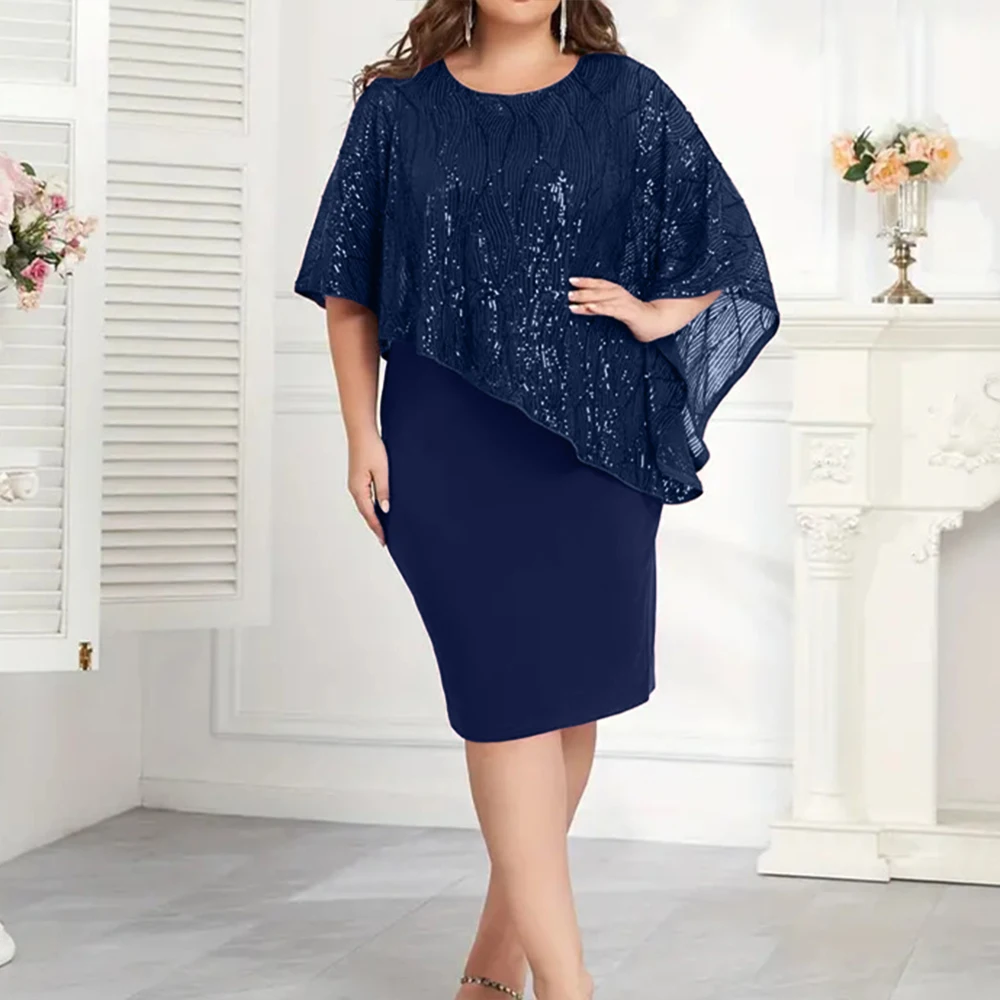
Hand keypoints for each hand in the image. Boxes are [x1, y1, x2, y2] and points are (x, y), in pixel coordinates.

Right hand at [347, 429, 389, 545]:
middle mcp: (354, 488)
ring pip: (364, 505)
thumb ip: (383, 490)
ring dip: (372, 517)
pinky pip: (364, 497)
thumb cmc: (371, 448)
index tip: (384, 540)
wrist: (361, 432)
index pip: (369, 514)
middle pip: (365, 512)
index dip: (378, 528)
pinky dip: (370, 507)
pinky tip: (377, 508)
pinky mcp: (357, 478)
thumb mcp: (382, 471)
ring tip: (381, 528)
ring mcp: (355, 483)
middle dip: (374, 526)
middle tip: (383, 539)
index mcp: (359, 489)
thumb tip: (385, 509)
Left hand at [568, 278, 721, 343]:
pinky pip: (612, 310)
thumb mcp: (622, 313)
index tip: (572, 280)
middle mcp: (622, 296)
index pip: (602, 285)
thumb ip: (610, 310)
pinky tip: (589, 308)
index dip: (587, 281)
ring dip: (587, 298)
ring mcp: (626, 304)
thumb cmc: (641, 320)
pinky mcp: (629, 313)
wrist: (661, 324)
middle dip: (583, 289)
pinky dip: (600, 308)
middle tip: (567, 291)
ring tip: (571, 300)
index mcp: (620, 295)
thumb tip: (592, 309)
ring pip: (603, 298)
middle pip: (600, 289)